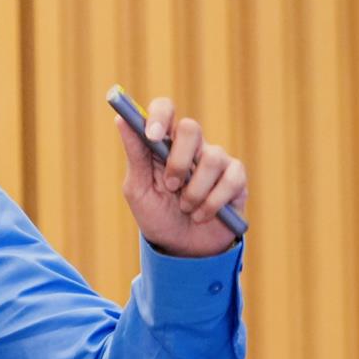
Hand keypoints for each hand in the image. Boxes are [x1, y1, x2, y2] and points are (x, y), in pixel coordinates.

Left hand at [116, 97, 247, 256]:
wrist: (182, 249)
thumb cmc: (157, 215)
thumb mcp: (138, 189)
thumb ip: (135, 154)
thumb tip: (122, 118)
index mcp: (164, 143)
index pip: (165, 109)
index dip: (160, 115)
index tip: (152, 135)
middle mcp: (192, 146)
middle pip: (191, 128)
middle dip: (178, 160)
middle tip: (170, 186)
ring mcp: (217, 160)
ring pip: (212, 157)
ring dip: (194, 190)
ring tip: (185, 208)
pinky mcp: (236, 178)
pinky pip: (231, 179)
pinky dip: (212, 202)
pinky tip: (202, 215)